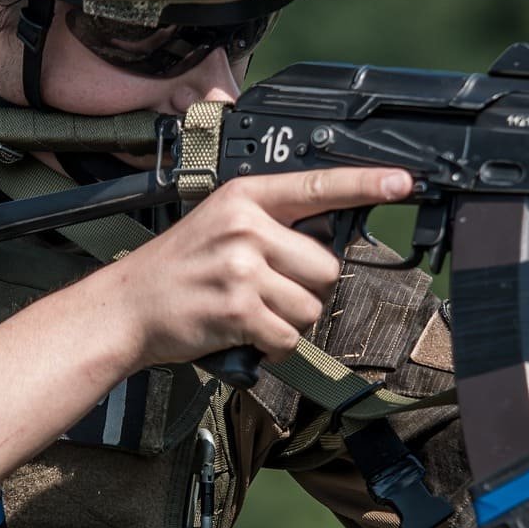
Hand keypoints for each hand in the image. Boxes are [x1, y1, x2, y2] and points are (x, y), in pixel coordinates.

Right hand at [101, 166, 413, 366]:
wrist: (126, 307)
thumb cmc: (177, 269)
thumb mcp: (219, 221)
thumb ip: (270, 221)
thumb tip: (328, 232)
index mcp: (245, 197)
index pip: (317, 186)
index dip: (366, 184)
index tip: (401, 182)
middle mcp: (246, 227)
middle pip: (326, 264)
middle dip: (307, 287)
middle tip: (266, 289)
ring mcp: (241, 269)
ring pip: (312, 305)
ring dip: (290, 319)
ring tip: (251, 310)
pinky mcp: (238, 311)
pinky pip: (289, 336)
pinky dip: (274, 345)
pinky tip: (245, 333)